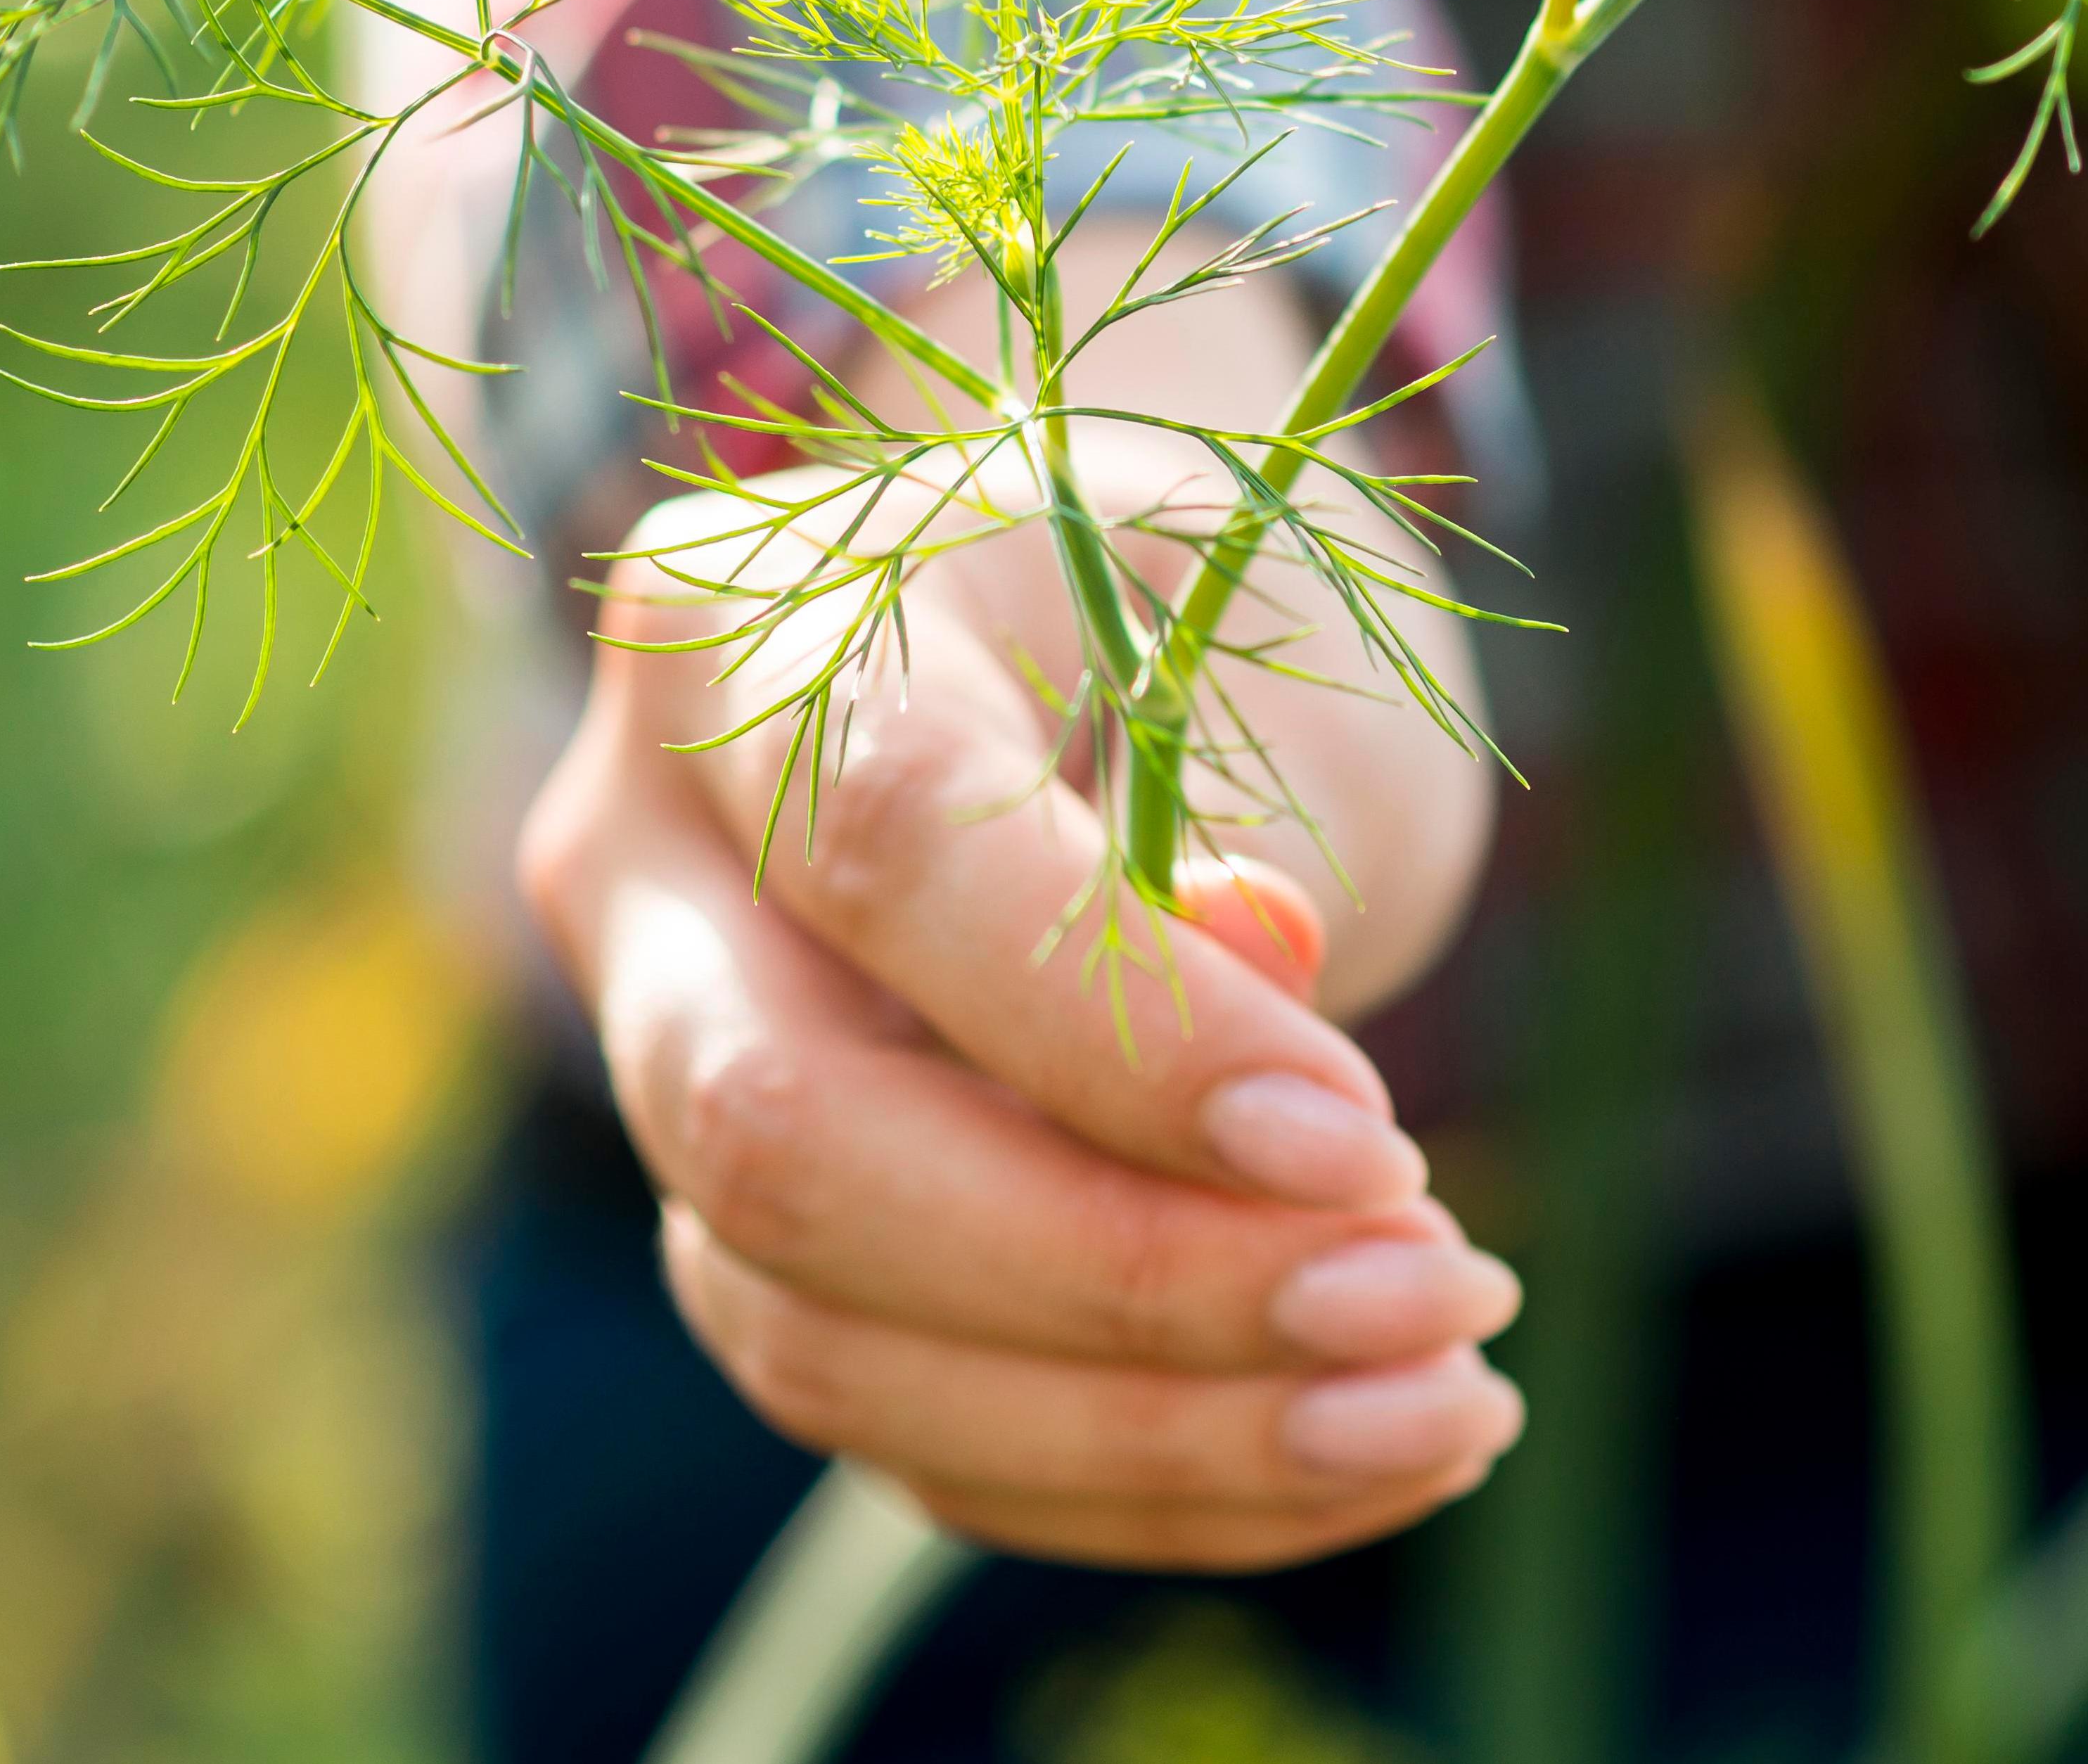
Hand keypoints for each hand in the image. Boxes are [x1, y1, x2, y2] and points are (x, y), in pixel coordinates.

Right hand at [515, 242, 1517, 1567]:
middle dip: (1121, 1278)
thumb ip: (1245, 811)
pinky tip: (1372, 1452)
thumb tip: (1259, 1064)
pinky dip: (1153, 1484)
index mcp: (748, 622)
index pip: (893, 849)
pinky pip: (907, 1434)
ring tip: (1448, 1402)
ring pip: (826, 1341)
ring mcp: (662, 1079)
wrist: (1113, 637)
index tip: (1370, 1145)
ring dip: (1164, 1429)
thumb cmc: (1199, 603)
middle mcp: (639, 862)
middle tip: (1428, 1294)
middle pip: (788, 1142)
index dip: (1125, 1033)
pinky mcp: (753, 1252)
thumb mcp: (1255, 631)